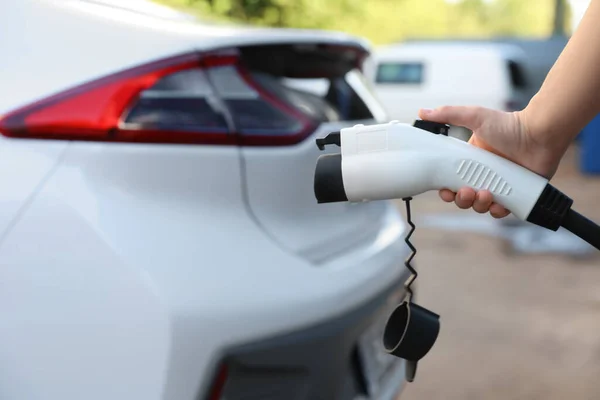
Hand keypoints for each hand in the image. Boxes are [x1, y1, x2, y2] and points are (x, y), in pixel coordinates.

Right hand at [418, 106, 562, 217]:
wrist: (540, 133)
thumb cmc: (510, 125)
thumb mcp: (475, 117)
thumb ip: (448, 114)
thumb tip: (422, 112)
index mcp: (470, 161)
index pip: (451, 181)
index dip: (446, 190)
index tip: (445, 190)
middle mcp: (483, 175)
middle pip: (464, 197)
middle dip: (461, 200)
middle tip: (467, 191)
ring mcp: (499, 186)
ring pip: (481, 206)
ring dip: (478, 205)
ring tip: (485, 194)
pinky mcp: (515, 195)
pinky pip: (502, 211)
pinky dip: (497, 211)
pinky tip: (498, 204)